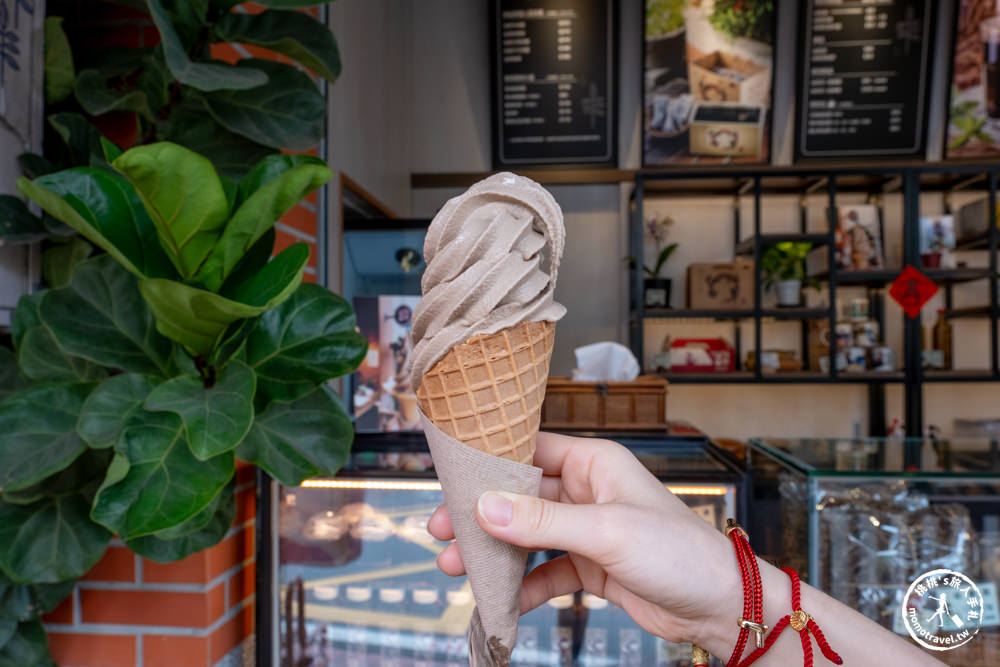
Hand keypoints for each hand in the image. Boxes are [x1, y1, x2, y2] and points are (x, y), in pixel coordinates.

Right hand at [427, 432, 740, 647]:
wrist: (720, 606)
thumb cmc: (679, 552)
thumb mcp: (606, 531)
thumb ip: (543, 521)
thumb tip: (485, 507)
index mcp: (593, 462)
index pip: (529, 450)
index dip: (488, 462)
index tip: (449, 475)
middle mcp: (586, 491)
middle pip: (520, 496)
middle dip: (481, 514)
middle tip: (441, 529)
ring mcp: (586, 530)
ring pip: (527, 536)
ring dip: (495, 552)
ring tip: (457, 567)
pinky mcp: (590, 566)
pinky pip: (545, 572)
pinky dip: (523, 585)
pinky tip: (502, 599)